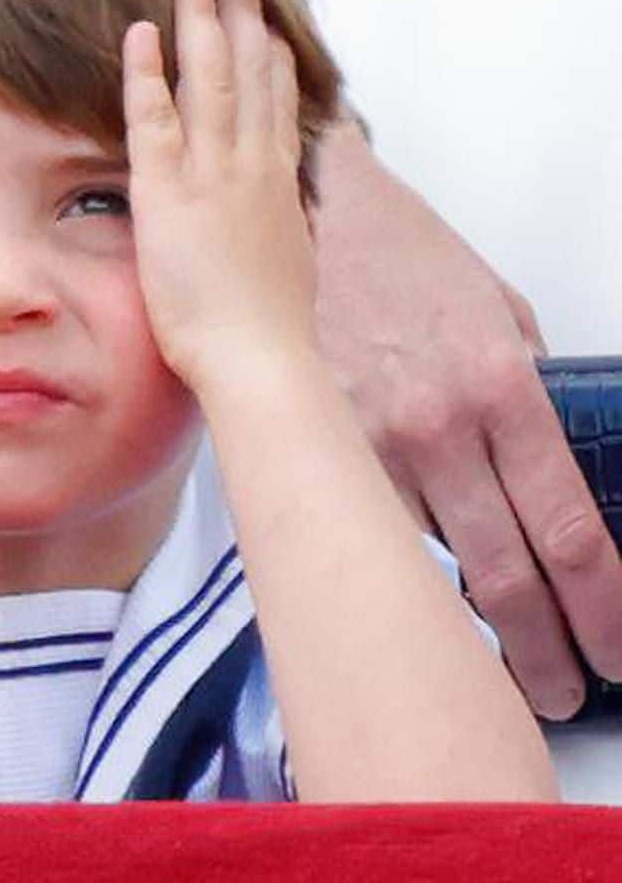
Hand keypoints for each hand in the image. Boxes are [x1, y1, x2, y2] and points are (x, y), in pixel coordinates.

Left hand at [121, 0, 317, 395]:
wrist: (259, 358)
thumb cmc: (271, 329)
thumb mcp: (288, 264)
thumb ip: (281, 227)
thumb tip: (283, 216)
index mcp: (277, 184)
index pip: (278, 102)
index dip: (272, 55)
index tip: (268, 21)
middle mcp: (251, 166)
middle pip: (251, 73)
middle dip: (242, 16)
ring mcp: (212, 174)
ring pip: (211, 79)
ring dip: (202, 21)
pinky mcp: (167, 192)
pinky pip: (155, 118)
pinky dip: (148, 72)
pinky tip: (141, 32)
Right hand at [312, 125, 621, 716]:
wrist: (308, 212)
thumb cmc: (400, 251)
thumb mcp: (497, 305)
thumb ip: (527, 385)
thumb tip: (544, 455)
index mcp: (501, 385)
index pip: (567, 527)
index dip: (600, 605)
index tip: (614, 644)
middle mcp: (439, 425)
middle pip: (504, 572)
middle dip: (544, 647)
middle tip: (565, 688)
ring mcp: (370, 440)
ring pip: (430, 565)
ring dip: (472, 629)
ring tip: (501, 668)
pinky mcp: (316, 441)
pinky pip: (367, 528)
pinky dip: (399, 576)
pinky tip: (417, 606)